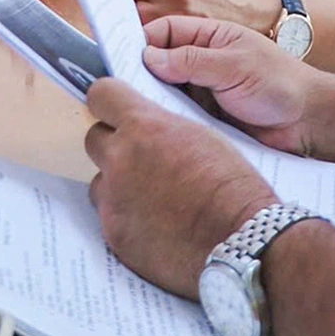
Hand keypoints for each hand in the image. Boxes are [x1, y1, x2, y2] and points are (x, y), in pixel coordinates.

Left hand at [84, 77, 275, 297]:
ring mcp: (114, 199)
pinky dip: (128, 219)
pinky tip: (156, 226)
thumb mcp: (201, 136)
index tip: (114, 109)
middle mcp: (120, 159)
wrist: (241, 240)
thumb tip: (144, 129)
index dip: (109, 101)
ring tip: (151, 198)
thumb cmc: (231, 186)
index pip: (101, 95)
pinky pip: (109, 218)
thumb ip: (161, 128)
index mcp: (143, 127)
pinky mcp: (115, 234)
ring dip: (117, 186)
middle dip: (114, 146)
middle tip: (138, 159)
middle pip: (93, 139)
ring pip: (99, 182)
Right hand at [142, 15, 316, 156]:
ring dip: (153, 101)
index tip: (121, 58)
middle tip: (126, 89)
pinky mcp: (202, 120)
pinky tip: (159, 130)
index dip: (142, 42)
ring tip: (141, 111)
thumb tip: (149, 57)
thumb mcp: (234, 65)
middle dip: (141, 74)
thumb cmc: (280, 84)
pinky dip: (166, 123)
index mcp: (208, 36)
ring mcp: (199, 92)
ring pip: (162, 93)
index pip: (163, 32)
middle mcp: (199, 62)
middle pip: (156, 63)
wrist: (309, 123)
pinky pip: (175, 118)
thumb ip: (191, 60)